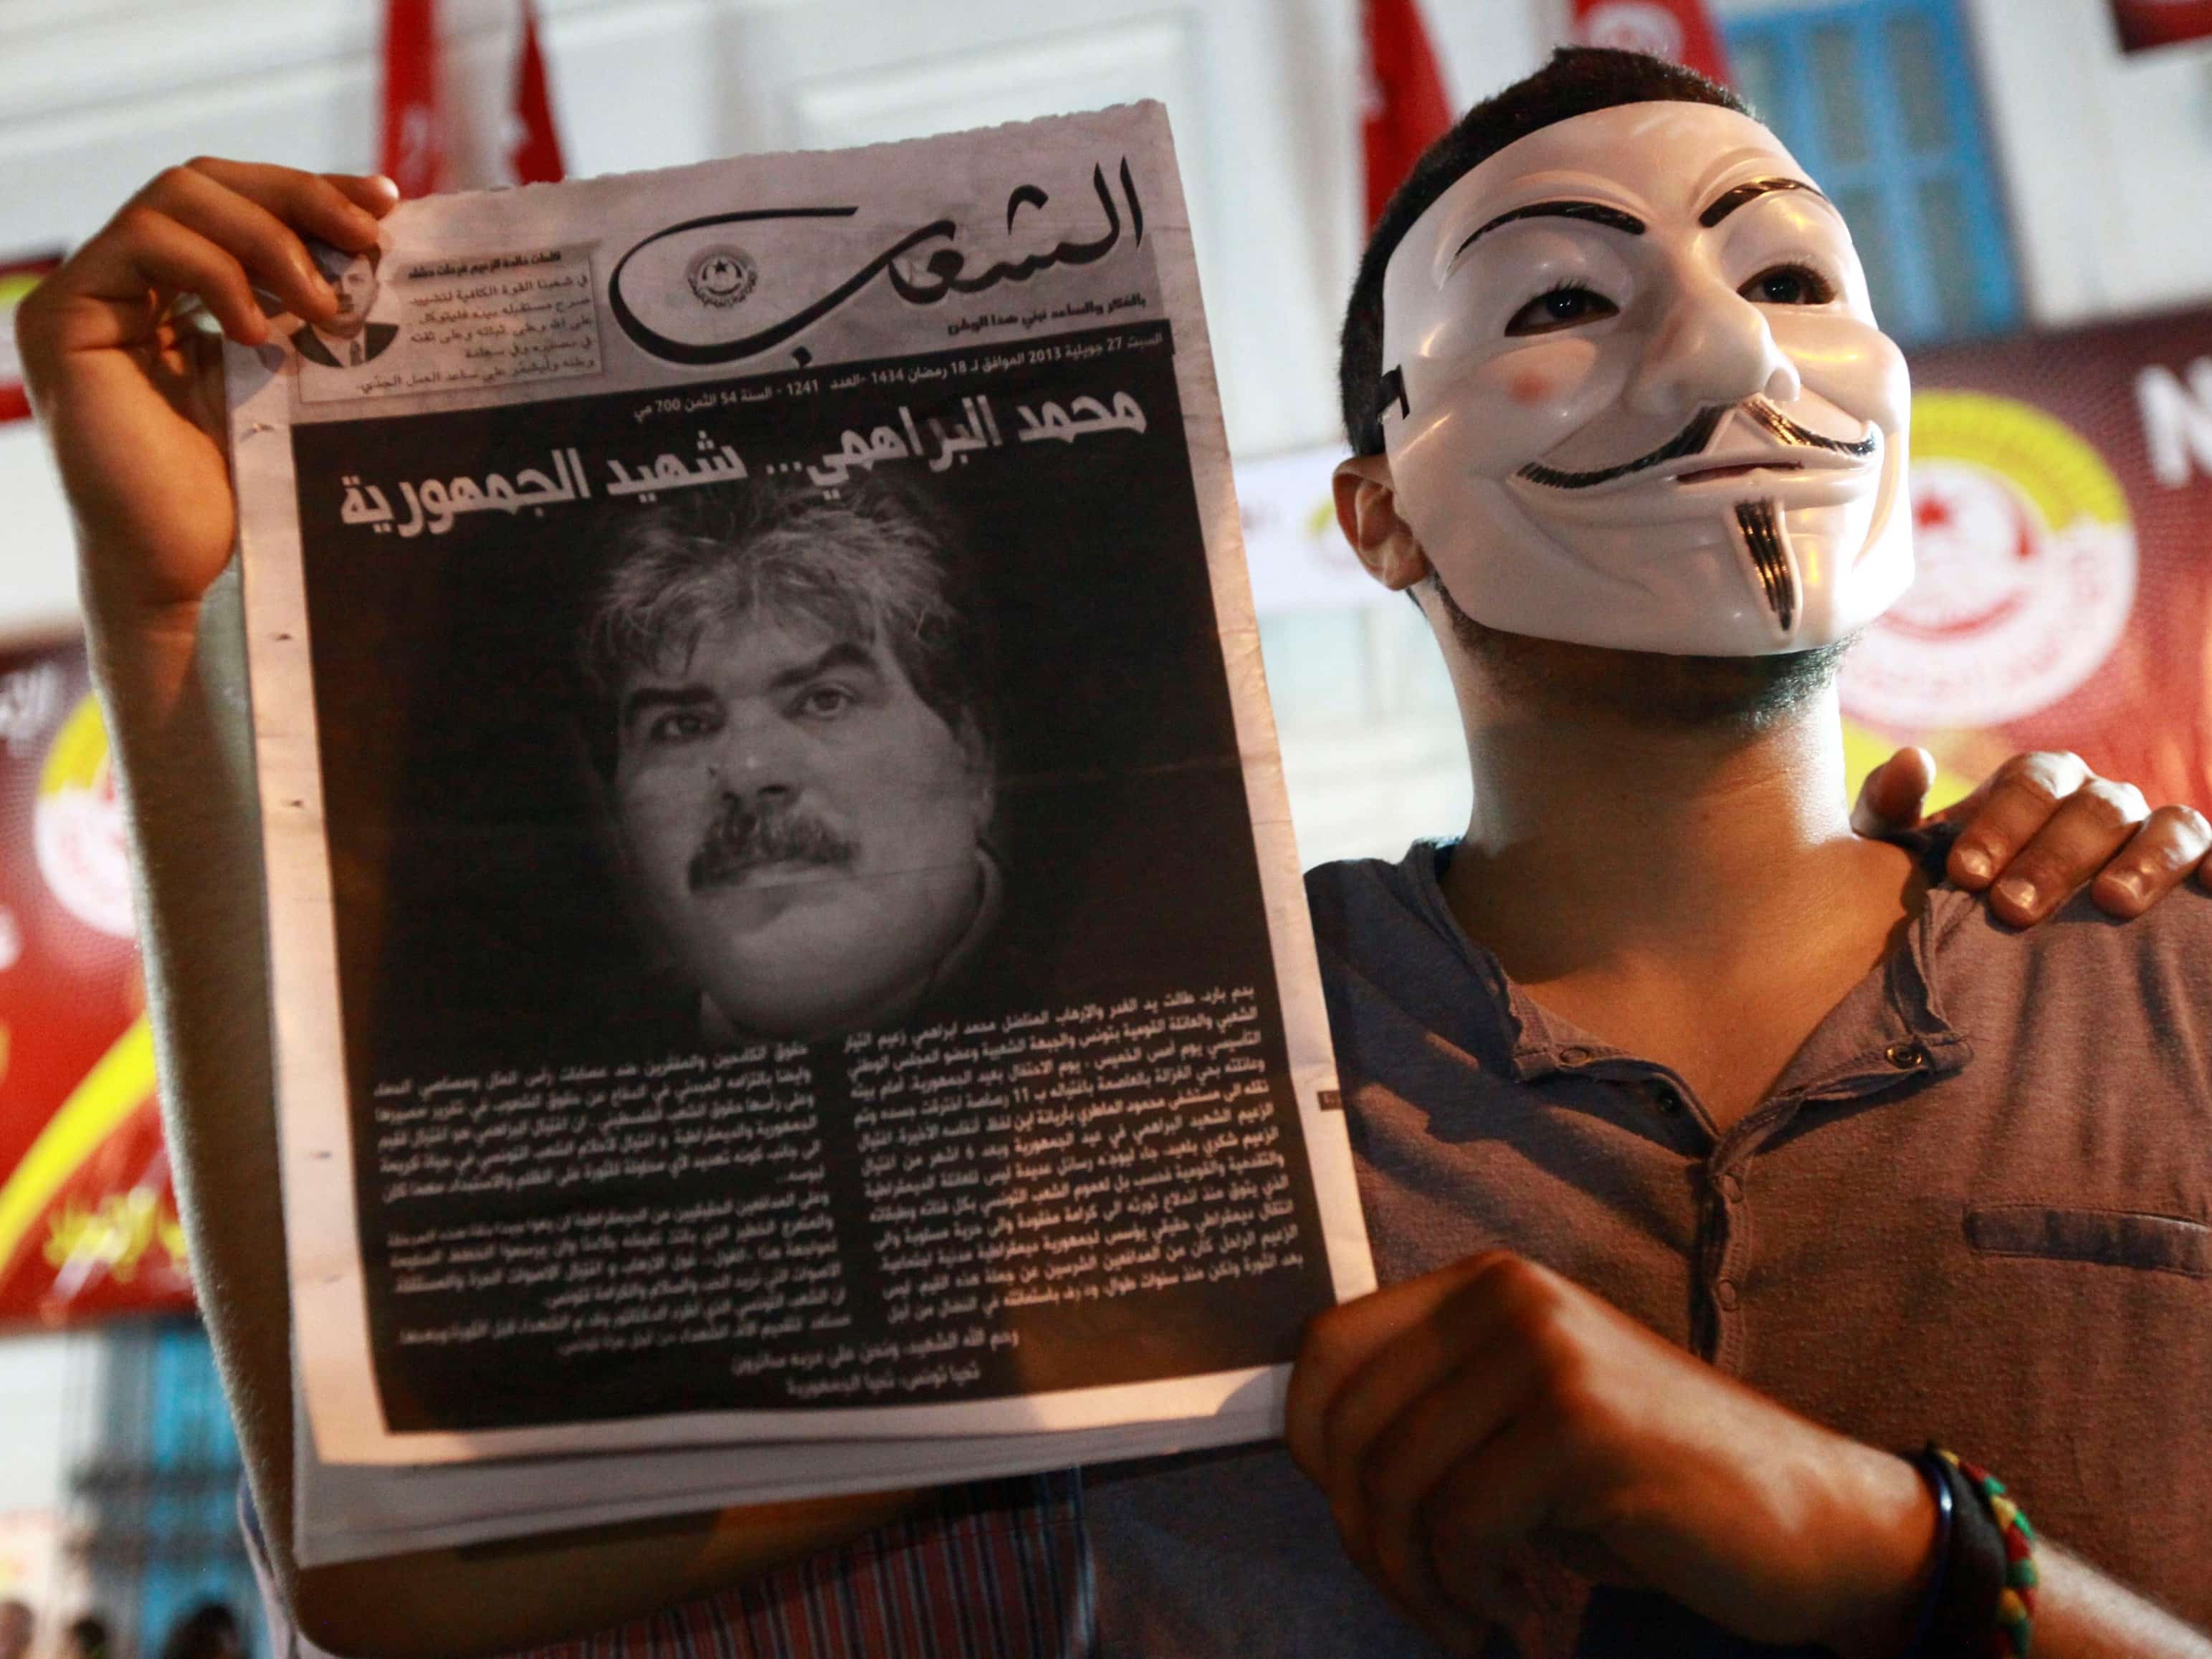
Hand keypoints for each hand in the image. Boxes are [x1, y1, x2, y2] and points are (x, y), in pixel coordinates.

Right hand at [17, 159, 396, 638]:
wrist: (205, 575)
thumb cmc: (258, 494)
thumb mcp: (302, 375)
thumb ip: (315, 305)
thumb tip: (385, 235)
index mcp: (181, 290)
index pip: (240, 201)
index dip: (310, 188)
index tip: (385, 203)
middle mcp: (127, 283)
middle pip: (206, 182)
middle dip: (297, 197)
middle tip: (367, 241)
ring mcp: (90, 297)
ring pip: (177, 198)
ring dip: (267, 239)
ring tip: (323, 308)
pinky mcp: (65, 321)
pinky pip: (141, 243)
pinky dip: (214, 273)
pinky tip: (260, 332)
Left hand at [1285, 1252, 1935, 1658]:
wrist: (1813, 1519)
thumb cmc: (1651, 1488)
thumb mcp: (1521, 1422)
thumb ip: (1433, 1411)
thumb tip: (1312, 1452)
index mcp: (1485, 1286)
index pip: (1325, 1349)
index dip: (1309, 1446)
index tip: (1358, 1521)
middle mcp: (1508, 1297)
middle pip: (1347, 1425)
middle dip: (1363, 1534)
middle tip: (1420, 1595)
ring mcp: (1547, 1352)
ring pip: (1395, 1482)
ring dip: (1414, 1579)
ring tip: (1465, 1615)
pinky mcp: (1581, 1424)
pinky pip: (1459, 1525)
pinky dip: (1470, 1590)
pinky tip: (1514, 1611)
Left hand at [1852, 746, 2211, 925]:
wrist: (1990, 934)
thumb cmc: (1947, 886)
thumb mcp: (1904, 852)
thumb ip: (1890, 808)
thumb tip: (1911, 760)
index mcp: (2038, 783)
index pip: (2030, 784)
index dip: (2000, 824)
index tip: (1964, 875)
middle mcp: (2102, 799)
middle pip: (2095, 808)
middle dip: (2055, 856)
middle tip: (2012, 907)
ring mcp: (2153, 833)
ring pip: (2170, 825)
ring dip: (2145, 860)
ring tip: (2112, 902)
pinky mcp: (2194, 869)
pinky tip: (2209, 890)